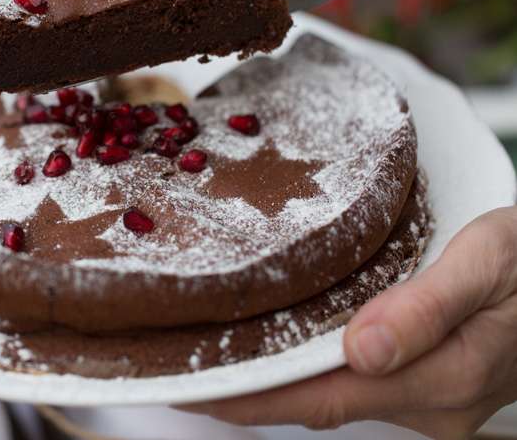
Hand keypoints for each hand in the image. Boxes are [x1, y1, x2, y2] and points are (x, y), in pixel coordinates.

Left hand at [179, 206, 516, 438]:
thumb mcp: (490, 262)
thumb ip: (428, 307)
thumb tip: (362, 350)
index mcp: (444, 377)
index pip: (322, 398)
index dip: (252, 399)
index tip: (192, 389)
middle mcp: (429, 403)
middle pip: (316, 402)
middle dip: (247, 393)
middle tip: (179, 370)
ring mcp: (428, 398)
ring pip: (332, 393)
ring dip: (272, 382)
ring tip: (210, 355)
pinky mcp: (425, 382)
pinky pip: (352, 381)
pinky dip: (307, 369)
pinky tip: (274, 346)